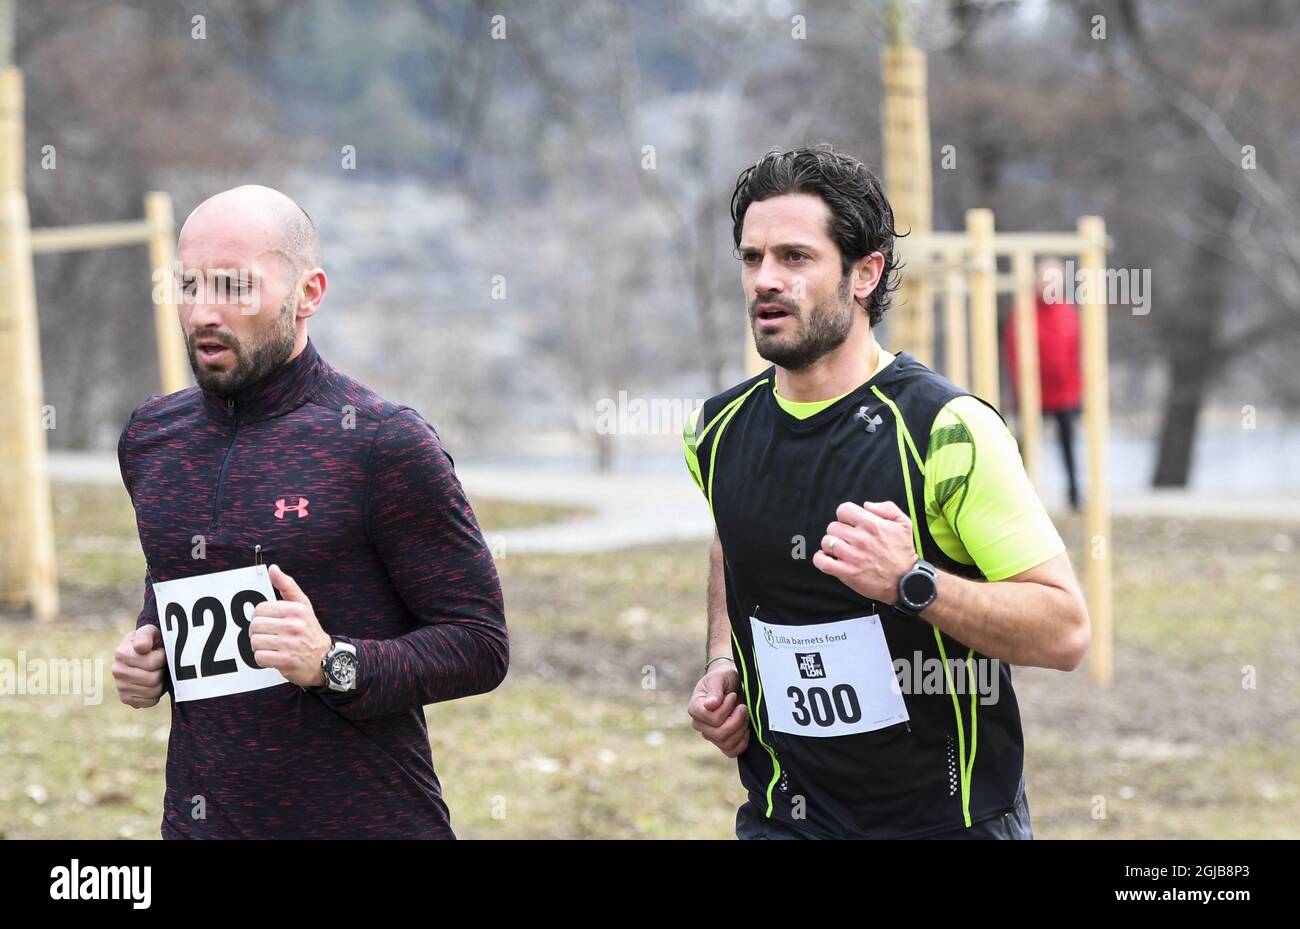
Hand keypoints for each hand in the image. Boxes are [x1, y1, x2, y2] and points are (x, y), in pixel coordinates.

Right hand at [112, 624, 166, 707]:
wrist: (144, 654)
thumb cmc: (150, 641)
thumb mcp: (149, 631)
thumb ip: (146, 635)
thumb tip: (141, 648)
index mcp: (121, 654)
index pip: (152, 664)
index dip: (161, 656)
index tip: (158, 650)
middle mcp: (117, 671)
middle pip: (153, 679)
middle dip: (162, 670)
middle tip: (159, 663)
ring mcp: (120, 687)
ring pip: (153, 692)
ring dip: (161, 682)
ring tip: (156, 671)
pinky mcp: (126, 699)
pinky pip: (149, 702)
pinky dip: (156, 694)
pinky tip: (153, 683)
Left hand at [250, 565, 331, 687]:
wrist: (325, 658)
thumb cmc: (310, 630)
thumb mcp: (303, 605)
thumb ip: (287, 586)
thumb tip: (273, 569)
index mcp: (296, 610)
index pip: (260, 609)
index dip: (260, 617)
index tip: (268, 622)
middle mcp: (293, 626)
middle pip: (255, 625)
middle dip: (257, 632)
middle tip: (268, 635)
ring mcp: (290, 644)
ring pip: (255, 641)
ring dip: (259, 646)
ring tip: (270, 646)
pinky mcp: (286, 661)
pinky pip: (259, 657)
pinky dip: (263, 659)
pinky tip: (273, 657)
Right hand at [687, 658, 749, 757]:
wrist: (731, 684)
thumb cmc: (723, 678)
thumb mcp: (719, 678)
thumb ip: (714, 690)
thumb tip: (710, 705)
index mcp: (695, 708)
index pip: (711, 718)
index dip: (726, 709)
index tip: (732, 696)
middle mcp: (700, 724)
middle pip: (719, 734)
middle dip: (737, 720)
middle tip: (743, 707)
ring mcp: (710, 735)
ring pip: (726, 743)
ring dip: (741, 729)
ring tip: (744, 715)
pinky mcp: (722, 741)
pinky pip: (730, 751)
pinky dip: (741, 743)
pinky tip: (746, 729)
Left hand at [812, 500, 917, 604]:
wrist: (906, 581)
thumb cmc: (903, 552)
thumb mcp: (904, 524)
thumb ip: (887, 508)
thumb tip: (866, 505)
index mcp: (872, 524)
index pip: (843, 510)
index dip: (846, 517)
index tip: (851, 525)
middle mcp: (860, 538)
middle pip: (832, 526)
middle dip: (839, 532)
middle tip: (848, 540)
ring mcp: (852, 556)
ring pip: (826, 542)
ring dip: (831, 546)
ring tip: (840, 551)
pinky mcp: (847, 572)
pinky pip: (822, 562)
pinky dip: (820, 559)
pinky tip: (827, 558)